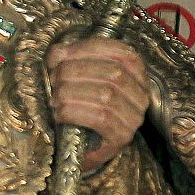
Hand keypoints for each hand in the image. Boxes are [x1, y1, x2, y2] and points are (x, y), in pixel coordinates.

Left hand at [46, 38, 149, 172]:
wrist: (83, 145)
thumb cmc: (82, 104)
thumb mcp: (77, 76)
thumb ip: (68, 59)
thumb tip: (58, 54)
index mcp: (135, 73)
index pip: (121, 52)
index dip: (90, 49)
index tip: (62, 54)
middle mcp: (140, 95)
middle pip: (114, 73)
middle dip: (77, 71)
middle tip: (54, 79)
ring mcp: (134, 117)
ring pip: (107, 95)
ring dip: (72, 92)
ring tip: (55, 97)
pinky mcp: (122, 136)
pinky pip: (101, 119)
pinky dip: (75, 112)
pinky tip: (60, 113)